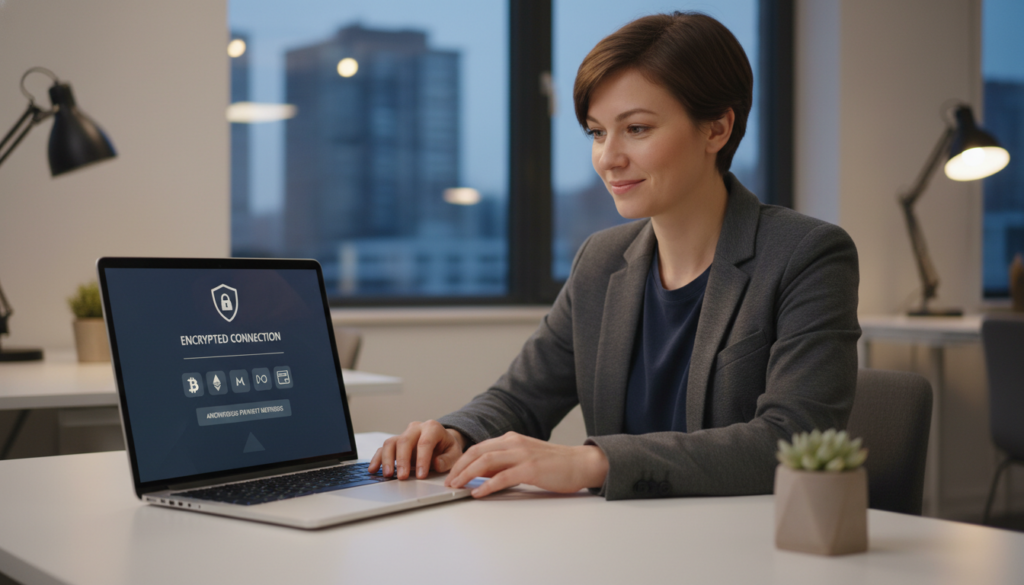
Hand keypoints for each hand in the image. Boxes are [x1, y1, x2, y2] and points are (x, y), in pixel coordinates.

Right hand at [368, 420, 465, 479]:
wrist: (442, 442)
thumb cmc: (447, 448)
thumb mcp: (455, 454)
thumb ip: (447, 459)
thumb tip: (436, 464)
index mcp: (432, 428)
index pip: (425, 442)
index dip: (422, 459)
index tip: (421, 475)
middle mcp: (416, 428)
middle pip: (404, 441)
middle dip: (402, 460)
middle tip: (402, 477)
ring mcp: (404, 435)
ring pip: (390, 443)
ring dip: (387, 459)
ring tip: (388, 475)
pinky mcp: (395, 443)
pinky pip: (383, 449)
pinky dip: (377, 459)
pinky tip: (373, 469)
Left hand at [444, 431, 608, 497]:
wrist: (581, 463)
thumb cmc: (555, 464)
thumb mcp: (526, 457)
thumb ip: (505, 462)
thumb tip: (483, 474)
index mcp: (512, 439)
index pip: (479, 448)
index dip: (462, 461)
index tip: (452, 473)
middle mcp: (514, 443)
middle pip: (478, 453)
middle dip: (459, 468)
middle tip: (449, 482)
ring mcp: (522, 455)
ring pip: (486, 462)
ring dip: (467, 475)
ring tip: (457, 487)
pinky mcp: (530, 469)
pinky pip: (502, 477)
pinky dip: (487, 485)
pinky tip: (478, 493)